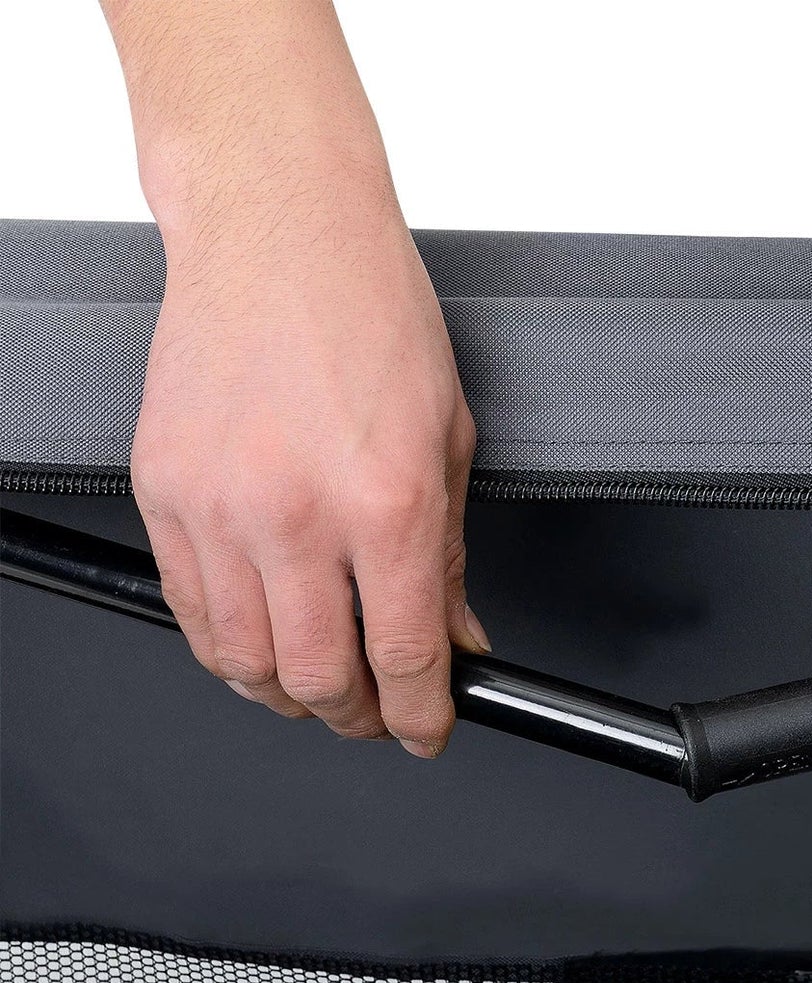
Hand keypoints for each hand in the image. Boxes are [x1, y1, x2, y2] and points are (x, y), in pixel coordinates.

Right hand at [131, 161, 484, 757]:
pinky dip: (227, 650)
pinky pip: (189, 611)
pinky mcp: (163, 492)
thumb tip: (456, 639)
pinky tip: (260, 644)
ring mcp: (220, 506)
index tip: (427, 730)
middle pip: (320, 680)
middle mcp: (299, 513)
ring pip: (246, 662)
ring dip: (289, 695)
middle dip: (357, 718)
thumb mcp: (448, 444)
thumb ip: (451, 562)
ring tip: (319, 686)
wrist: (280, 232)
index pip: (404, 659)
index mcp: (387, 504)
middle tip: (377, 714)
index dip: (421, 717)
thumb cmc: (370, 317)